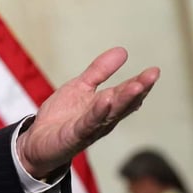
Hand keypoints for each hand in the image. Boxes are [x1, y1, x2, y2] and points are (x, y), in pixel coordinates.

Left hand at [17, 47, 159, 179]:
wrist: (37, 141)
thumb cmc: (62, 116)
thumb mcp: (80, 87)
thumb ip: (99, 71)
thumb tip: (123, 51)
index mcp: (106, 106)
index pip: (126, 93)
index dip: (141, 83)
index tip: (154, 70)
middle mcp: (103, 119)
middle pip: (123, 103)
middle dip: (138, 89)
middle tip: (153, 75)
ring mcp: (89, 128)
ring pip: (110, 113)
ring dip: (123, 100)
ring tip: (136, 86)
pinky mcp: (74, 136)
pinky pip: (87, 124)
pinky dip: (97, 113)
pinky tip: (105, 100)